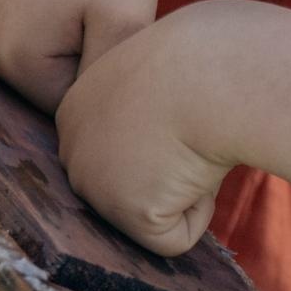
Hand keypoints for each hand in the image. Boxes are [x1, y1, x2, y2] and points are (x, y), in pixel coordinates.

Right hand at [0, 0, 162, 113]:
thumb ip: (104, 81)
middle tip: (107, 15)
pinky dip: (40, 16)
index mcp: (11, 56)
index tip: (123, 37)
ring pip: (25, 56)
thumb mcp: (127, 22)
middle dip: (78, 61)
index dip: (102, 77)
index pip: (63, 106)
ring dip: (60, 39)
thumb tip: (81, 122)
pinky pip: (12, 25)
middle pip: (38, 84)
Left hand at [56, 4, 239, 256]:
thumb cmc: (209, 54)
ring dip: (188, 182)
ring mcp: (93, 182)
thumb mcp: (167, 68)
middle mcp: (73, 147)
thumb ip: (153, 102)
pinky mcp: (125, 213)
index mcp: (79, 106)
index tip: (185, 98)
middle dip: (173, 162)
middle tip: (195, 119)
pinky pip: (177, 236)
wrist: (218, 70)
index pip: (125, 146)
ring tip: (199, 137)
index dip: (169, 130)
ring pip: (156, 207)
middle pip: (135, 181)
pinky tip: (202, 164)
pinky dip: (201, 208)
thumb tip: (180, 123)